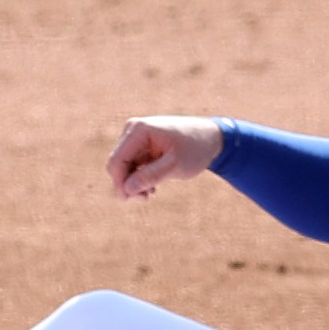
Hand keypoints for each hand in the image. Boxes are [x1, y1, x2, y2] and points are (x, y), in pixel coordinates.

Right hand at [107, 116, 223, 199]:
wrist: (211, 138)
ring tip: (150, 194)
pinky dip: (139, 177)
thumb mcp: (175, 165)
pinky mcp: (142, 145)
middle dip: (127, 184)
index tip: (131, 199)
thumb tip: (127, 189)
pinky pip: (132, 165)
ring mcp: (137, 137)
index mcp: (139, 130)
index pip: (117, 160)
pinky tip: (152, 188)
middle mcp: (133, 130)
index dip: (119, 182)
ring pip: (124, 166)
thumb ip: (151, 176)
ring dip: (134, 182)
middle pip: (117, 163)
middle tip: (146, 198)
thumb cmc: (195, 149)